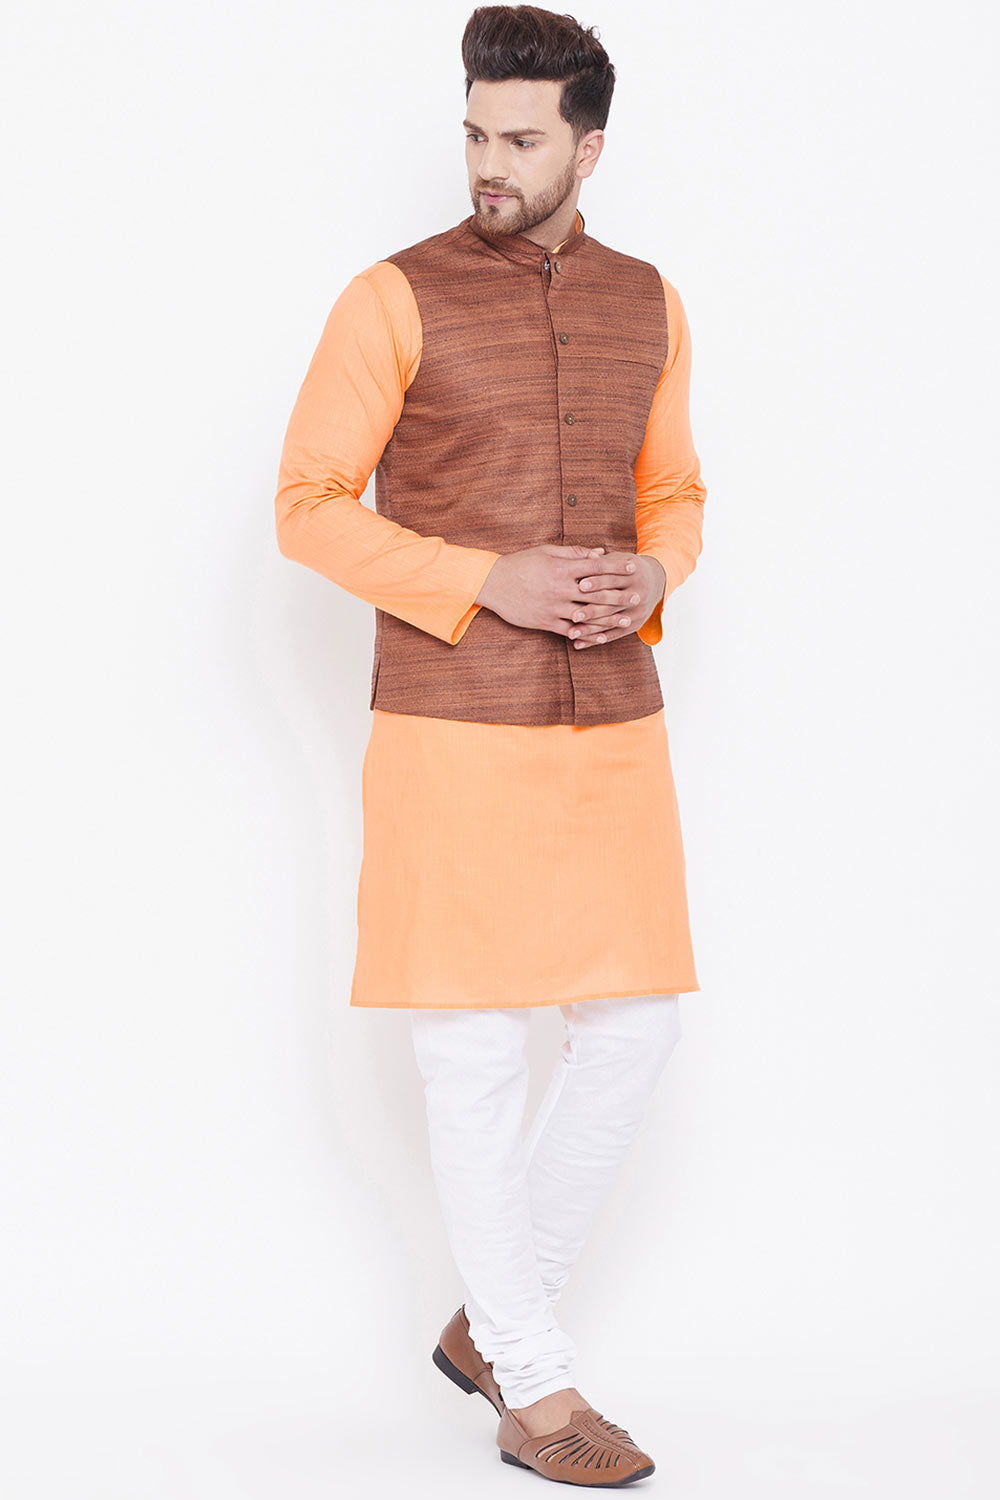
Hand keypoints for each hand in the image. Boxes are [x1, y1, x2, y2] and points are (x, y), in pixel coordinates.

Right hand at [476, 544, 622, 635]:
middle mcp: (560, 589)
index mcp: (562, 569)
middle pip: (596, 594)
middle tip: (637, 597)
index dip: (616, 567)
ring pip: (586, 615)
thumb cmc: (521, 563)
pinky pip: (569, 630)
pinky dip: (586, 634)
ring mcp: (553, 607)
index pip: (595, 567)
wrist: (493, 583)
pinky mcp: (545, 621)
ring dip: (608, 619)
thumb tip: (598, 552)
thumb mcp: (546, 551)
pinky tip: (600, 637)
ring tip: (625, 621)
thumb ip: (573, 553)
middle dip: (619, 596)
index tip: (632, 568)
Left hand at [564, 552, 665, 647]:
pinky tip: (579, 644)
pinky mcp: (636, 625)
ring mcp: (638, 611)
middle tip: (573, 616)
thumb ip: (600, 561)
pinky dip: (595, 640)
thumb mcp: (616, 560)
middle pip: (612, 603)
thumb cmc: (624, 567)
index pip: (613, 578)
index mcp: (633, 574)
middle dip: (592, 610)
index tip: (580, 585)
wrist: (655, 581)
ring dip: (590, 630)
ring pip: (611, 622)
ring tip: (571, 634)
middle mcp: (639, 593)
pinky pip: (614, 635)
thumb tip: (586, 556)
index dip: (597, 582)